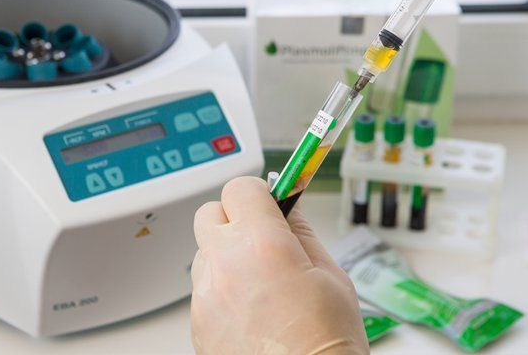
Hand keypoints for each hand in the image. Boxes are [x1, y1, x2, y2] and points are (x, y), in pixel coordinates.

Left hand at [190, 177, 366, 354]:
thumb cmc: (326, 344)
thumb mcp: (331, 276)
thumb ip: (302, 233)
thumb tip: (289, 207)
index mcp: (261, 244)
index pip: (241, 188)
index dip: (260, 192)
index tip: (272, 200)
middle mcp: (225, 264)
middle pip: (209, 213)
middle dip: (234, 217)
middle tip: (261, 236)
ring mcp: (205, 295)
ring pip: (204, 253)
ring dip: (226, 255)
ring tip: (259, 283)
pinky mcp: (196, 322)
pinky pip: (203, 289)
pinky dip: (221, 290)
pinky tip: (250, 311)